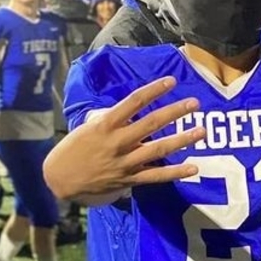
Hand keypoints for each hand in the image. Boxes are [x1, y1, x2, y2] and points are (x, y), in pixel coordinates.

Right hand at [43, 76, 205, 201]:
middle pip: (151, 124)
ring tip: (201, 131)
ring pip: (158, 149)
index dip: (154, 90)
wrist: (59, 179)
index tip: (171, 81)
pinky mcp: (129, 180)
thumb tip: (134, 108)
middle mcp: (118, 142)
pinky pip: (156, 176)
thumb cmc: (75, 147)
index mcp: (106, 124)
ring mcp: (125, 162)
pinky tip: (193, 168)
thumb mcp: (89, 126)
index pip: (134, 102)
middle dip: (175, 112)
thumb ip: (113, 117)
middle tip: (195, 103)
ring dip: (182, 140)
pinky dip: (175, 173)